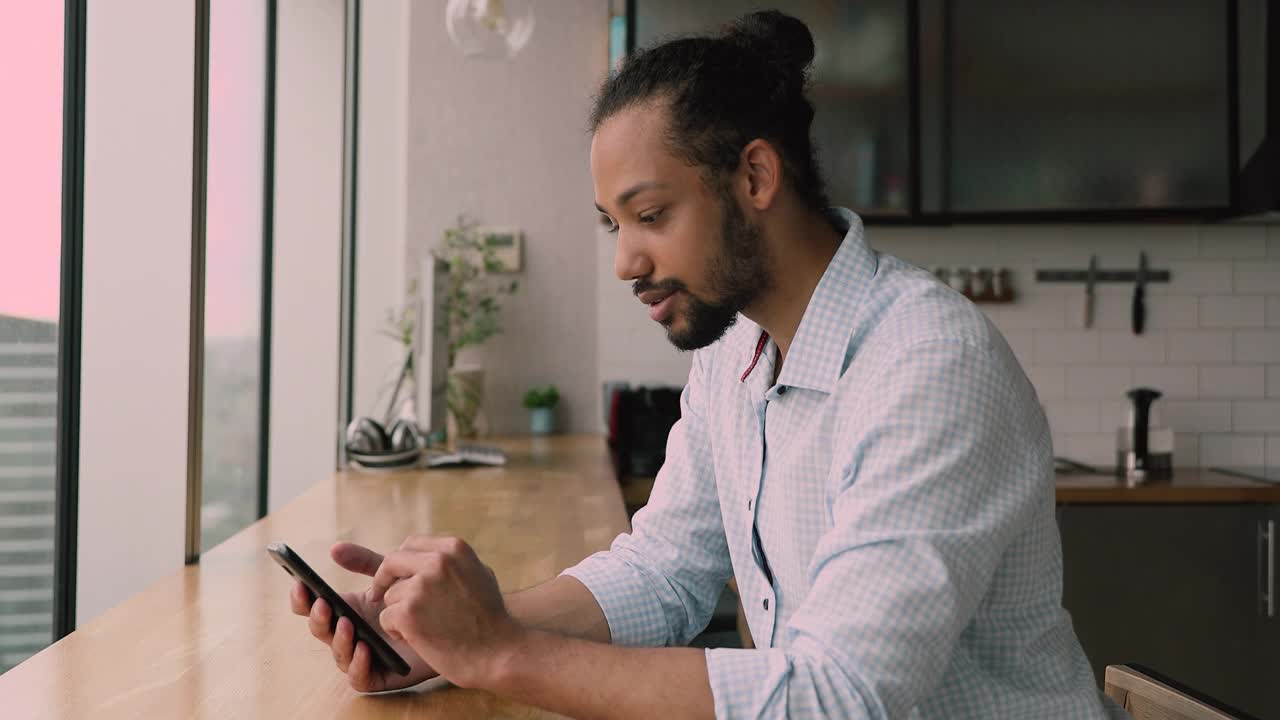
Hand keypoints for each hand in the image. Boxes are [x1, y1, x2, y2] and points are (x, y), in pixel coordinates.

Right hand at [288, 542, 437, 691]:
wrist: (448, 623)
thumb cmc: (417, 599)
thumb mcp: (391, 577)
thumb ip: (365, 563)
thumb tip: (334, 548)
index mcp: (346, 610)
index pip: (313, 606)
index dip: (302, 598)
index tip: (300, 583)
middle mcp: (348, 634)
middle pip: (321, 630)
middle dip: (318, 617)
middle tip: (324, 604)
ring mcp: (360, 656)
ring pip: (338, 654)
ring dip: (338, 639)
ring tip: (347, 623)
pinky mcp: (378, 676)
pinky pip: (359, 678)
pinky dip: (357, 665)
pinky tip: (364, 648)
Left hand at [369, 535, 524, 688]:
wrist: (498, 651)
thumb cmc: (491, 618)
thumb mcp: (479, 574)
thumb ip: (453, 562)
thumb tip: (428, 556)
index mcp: (453, 548)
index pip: (411, 544)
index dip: (401, 562)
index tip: (397, 576)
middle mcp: (437, 562)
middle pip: (392, 562)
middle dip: (384, 580)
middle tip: (379, 596)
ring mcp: (421, 587)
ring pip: (389, 595)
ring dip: (398, 612)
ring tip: (423, 627)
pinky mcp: (408, 613)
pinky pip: (386, 618)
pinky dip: (396, 631)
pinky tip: (417, 639)